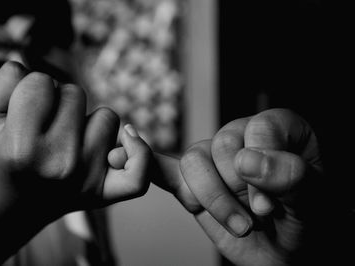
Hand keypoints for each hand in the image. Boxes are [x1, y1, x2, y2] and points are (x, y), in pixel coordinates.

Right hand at [0, 61, 150, 215]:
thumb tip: (36, 70)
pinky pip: (139, 169)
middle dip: (59, 102)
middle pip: (75, 94)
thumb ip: (4, 81)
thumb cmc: (4, 152)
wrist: (20, 201)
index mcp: (22, 148)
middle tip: (46, 129)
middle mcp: (58, 165)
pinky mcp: (107, 191)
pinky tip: (126, 138)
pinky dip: (139, 152)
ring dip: (89, 122)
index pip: (40, 83)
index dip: (33, 89)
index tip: (26, 111)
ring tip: (68, 142)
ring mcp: (87, 179)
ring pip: (107, 116)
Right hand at [153, 109, 323, 265]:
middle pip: (220, 145)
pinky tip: (132, 161)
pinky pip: (167, 170)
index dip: (262, 164)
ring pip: (193, 161)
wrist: (284, 251)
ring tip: (238, 224)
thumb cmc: (305, 219)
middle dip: (236, 189)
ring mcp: (214, 159)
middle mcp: (243, 137)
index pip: (259, 127)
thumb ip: (288, 174)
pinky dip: (151, 167)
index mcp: (276, 129)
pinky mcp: (194, 182)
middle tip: (257, 215)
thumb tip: (246, 160)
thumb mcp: (312, 197)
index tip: (270, 201)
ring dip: (212, 199)